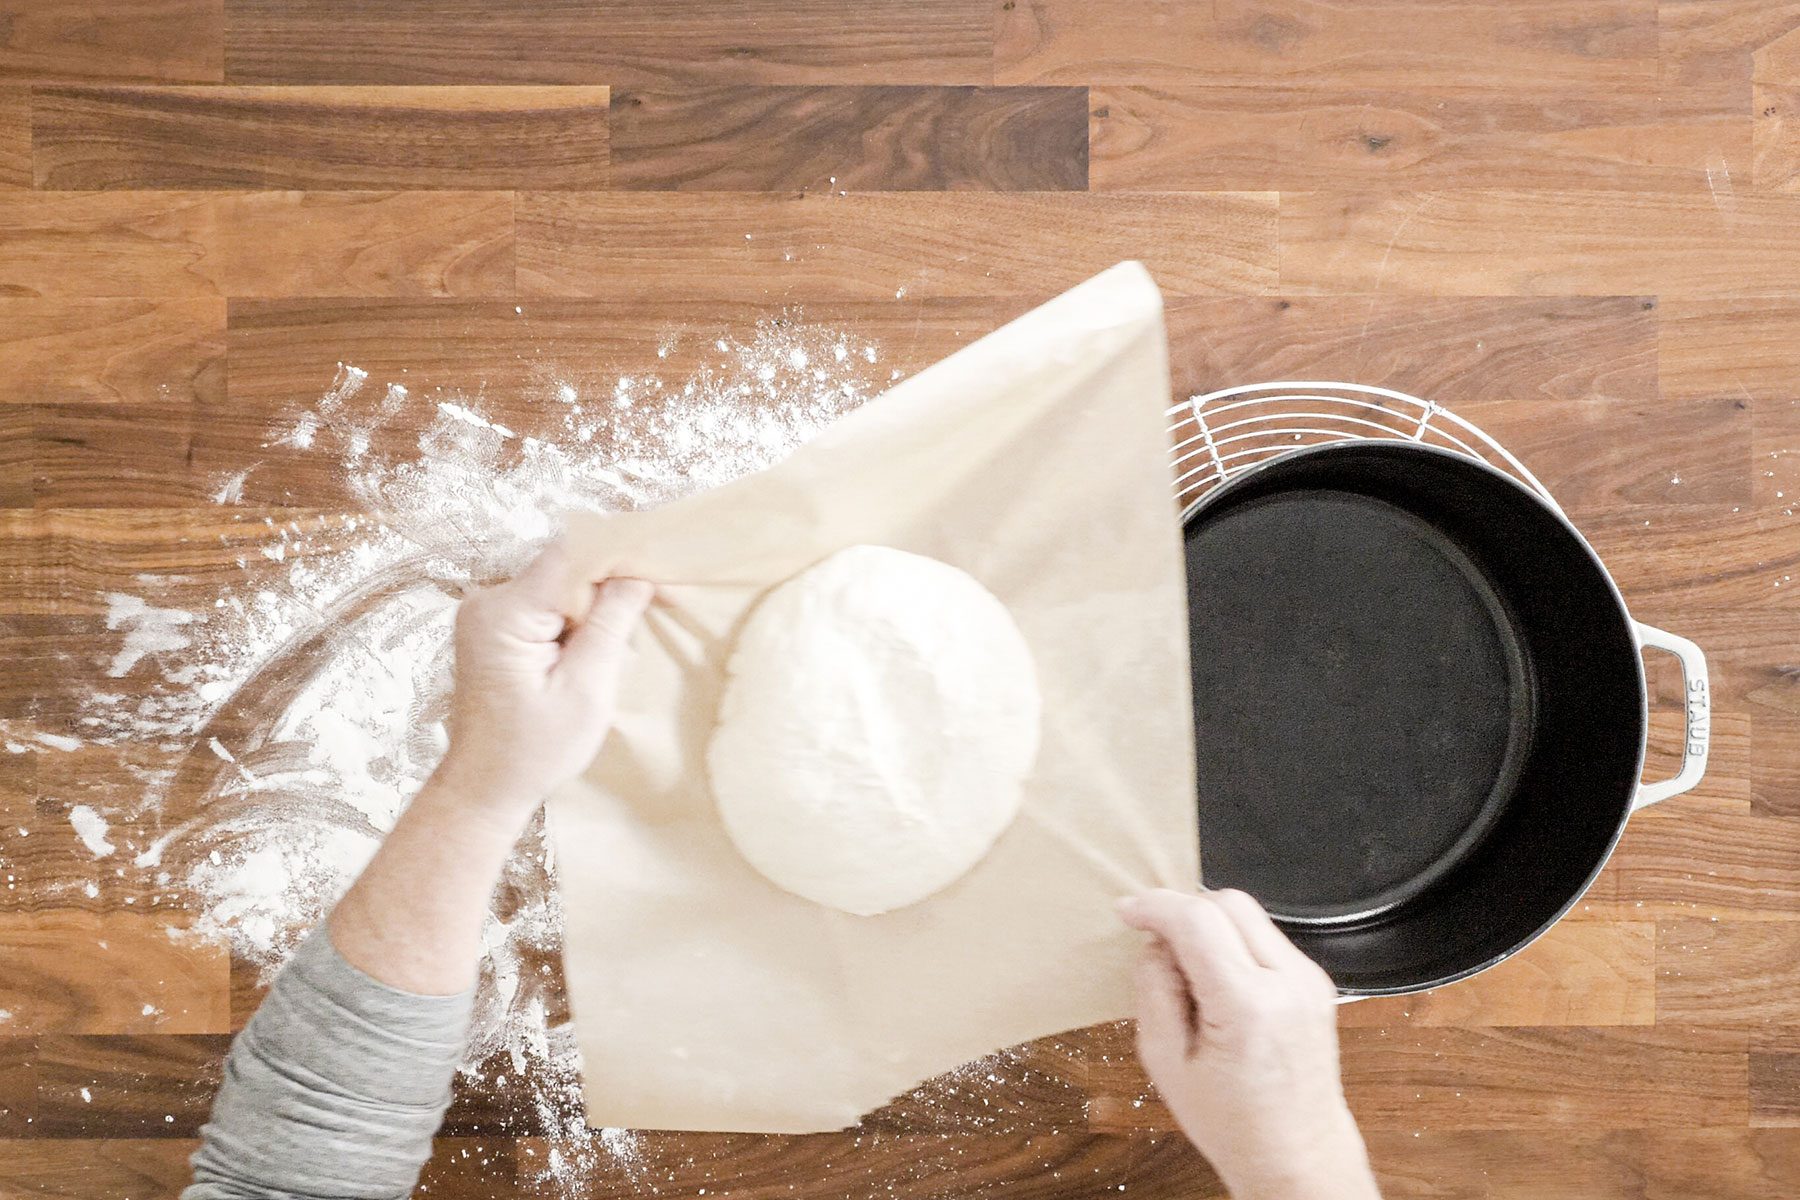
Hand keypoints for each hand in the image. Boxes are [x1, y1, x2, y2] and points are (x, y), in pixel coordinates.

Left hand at [436, 540, 652, 828]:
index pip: (572, 555)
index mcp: (505, 613)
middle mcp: (488, 601)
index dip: (621, 558)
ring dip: (597, 606)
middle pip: (566, 567)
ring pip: (560, 584)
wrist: (485, 788)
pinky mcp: (496, 628)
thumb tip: (637, 573)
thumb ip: (610, 624)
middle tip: (657, 605)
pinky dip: (578, 620)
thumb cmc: (535, 750)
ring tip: (624, 641)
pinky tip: (595, 649)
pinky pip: (547, 604)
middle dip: (612, 584)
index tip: (663, 572)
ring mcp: (488, 613)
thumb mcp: (586, 689)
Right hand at [1117, 888, 1379, 1199]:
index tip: (1128, 912)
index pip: (1197, 920)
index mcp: (1249, 1006)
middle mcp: (1289, 982)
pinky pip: (1265, 938)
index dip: (1155, 906)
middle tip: (1156, 944)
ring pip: (1249, 915)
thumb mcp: (1164, 1062)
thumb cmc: (1232, 1123)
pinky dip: (1233, 944)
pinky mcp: (1315, 982)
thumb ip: (1154, 989)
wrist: (1298, 1155)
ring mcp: (1309, 980)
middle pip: (1229, 903)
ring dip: (1210, 927)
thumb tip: (1156, 942)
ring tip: (1189, 975)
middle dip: (1184, 910)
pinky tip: (1218, 984)